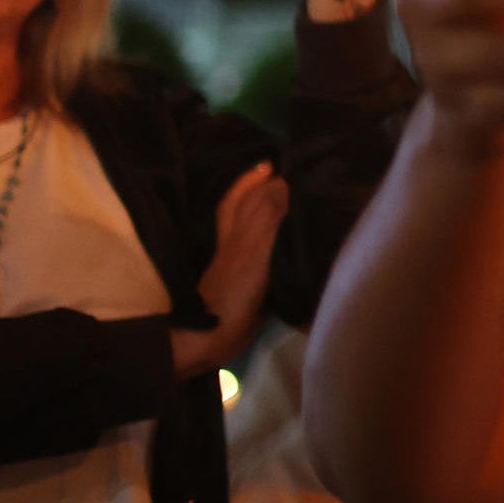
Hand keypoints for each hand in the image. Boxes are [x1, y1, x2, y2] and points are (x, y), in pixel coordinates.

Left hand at [175, 162, 291, 378]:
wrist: (213, 339)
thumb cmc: (233, 292)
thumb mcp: (252, 250)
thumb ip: (267, 217)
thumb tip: (282, 182)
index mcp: (237, 232)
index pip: (244, 198)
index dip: (257, 180)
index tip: (276, 163)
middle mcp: (238, 244)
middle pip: (247, 210)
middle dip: (261, 191)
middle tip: (284, 175)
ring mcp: (243, 266)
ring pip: (256, 230)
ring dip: (270, 214)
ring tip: (290, 202)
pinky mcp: (253, 287)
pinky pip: (268, 256)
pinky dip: (279, 246)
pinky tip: (291, 246)